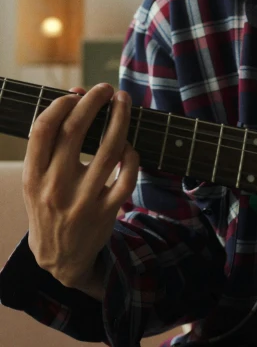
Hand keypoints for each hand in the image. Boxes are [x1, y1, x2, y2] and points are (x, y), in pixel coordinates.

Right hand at [22, 83, 139, 287]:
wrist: (59, 258)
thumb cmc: (48, 206)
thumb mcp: (37, 179)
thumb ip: (51, 141)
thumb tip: (75, 94)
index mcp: (34, 177)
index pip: (44, 130)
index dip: (61, 104)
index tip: (76, 94)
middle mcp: (55, 188)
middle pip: (76, 133)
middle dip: (93, 103)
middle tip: (106, 88)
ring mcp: (82, 201)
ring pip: (109, 151)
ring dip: (120, 120)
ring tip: (124, 101)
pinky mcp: (106, 213)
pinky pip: (127, 177)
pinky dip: (131, 156)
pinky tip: (129, 144)